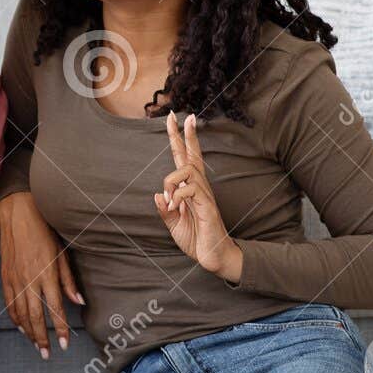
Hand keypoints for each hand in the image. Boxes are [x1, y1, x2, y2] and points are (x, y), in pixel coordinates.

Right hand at [0, 191, 83, 358]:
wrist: (17, 214)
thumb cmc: (44, 231)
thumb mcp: (62, 253)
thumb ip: (68, 280)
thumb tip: (79, 302)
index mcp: (46, 274)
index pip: (55, 309)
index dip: (61, 329)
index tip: (65, 344)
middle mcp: (30, 280)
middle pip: (36, 317)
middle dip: (42, 338)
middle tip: (48, 354)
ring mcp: (15, 280)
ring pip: (21, 313)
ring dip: (29, 332)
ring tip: (37, 346)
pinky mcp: (6, 277)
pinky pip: (10, 304)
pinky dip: (15, 318)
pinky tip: (22, 327)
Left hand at [155, 111, 241, 280]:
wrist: (213, 257)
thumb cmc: (197, 239)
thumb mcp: (174, 224)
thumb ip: (165, 209)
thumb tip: (158, 194)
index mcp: (190, 190)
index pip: (184, 159)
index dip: (180, 139)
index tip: (175, 119)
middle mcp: (199, 188)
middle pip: (191, 155)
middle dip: (183, 134)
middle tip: (177, 114)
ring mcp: (204, 195)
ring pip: (187, 170)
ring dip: (172, 180)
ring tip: (170, 201)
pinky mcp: (207, 206)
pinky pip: (189, 189)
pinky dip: (176, 196)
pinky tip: (174, 208)